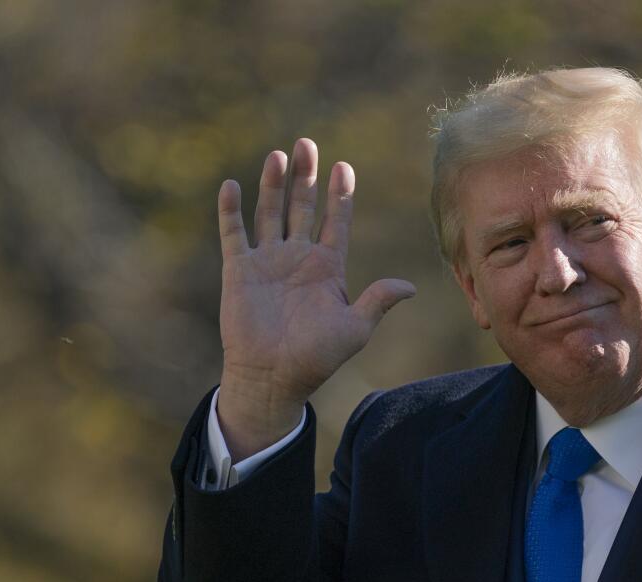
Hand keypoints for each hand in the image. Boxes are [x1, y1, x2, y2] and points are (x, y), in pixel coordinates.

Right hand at [215, 138, 415, 457]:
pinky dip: (231, 210)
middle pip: (303, 207)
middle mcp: (297, 258)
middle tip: (307, 143)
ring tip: (278, 155)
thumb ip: (378, 301)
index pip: (336, 222)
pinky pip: (233, 234)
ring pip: (270, 213)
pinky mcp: (239, 271)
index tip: (344, 167)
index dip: (340, 195)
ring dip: (273, 184)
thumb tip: (410, 287)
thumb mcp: (355, 328)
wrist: (274, 378)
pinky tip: (232, 185)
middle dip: (306, 177)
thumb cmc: (317, 358)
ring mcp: (267, 262)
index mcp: (327, 268)